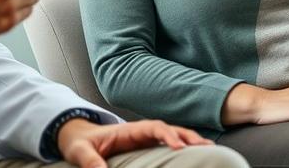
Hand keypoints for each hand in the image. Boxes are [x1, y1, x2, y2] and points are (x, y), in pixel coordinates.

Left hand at [57, 119, 211, 167]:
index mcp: (127, 130)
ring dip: (190, 140)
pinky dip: (184, 146)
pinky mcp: (146, 146)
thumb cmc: (80, 144)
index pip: (153, 127)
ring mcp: (144, 138)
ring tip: (210, 148)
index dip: (167, 135)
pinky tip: (197, 153)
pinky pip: (168, 144)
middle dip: (187, 135)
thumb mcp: (80, 152)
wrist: (79, 138)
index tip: (178, 147)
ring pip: (173, 135)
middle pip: (169, 128)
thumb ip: (90, 161)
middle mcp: (140, 131)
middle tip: (206, 146)